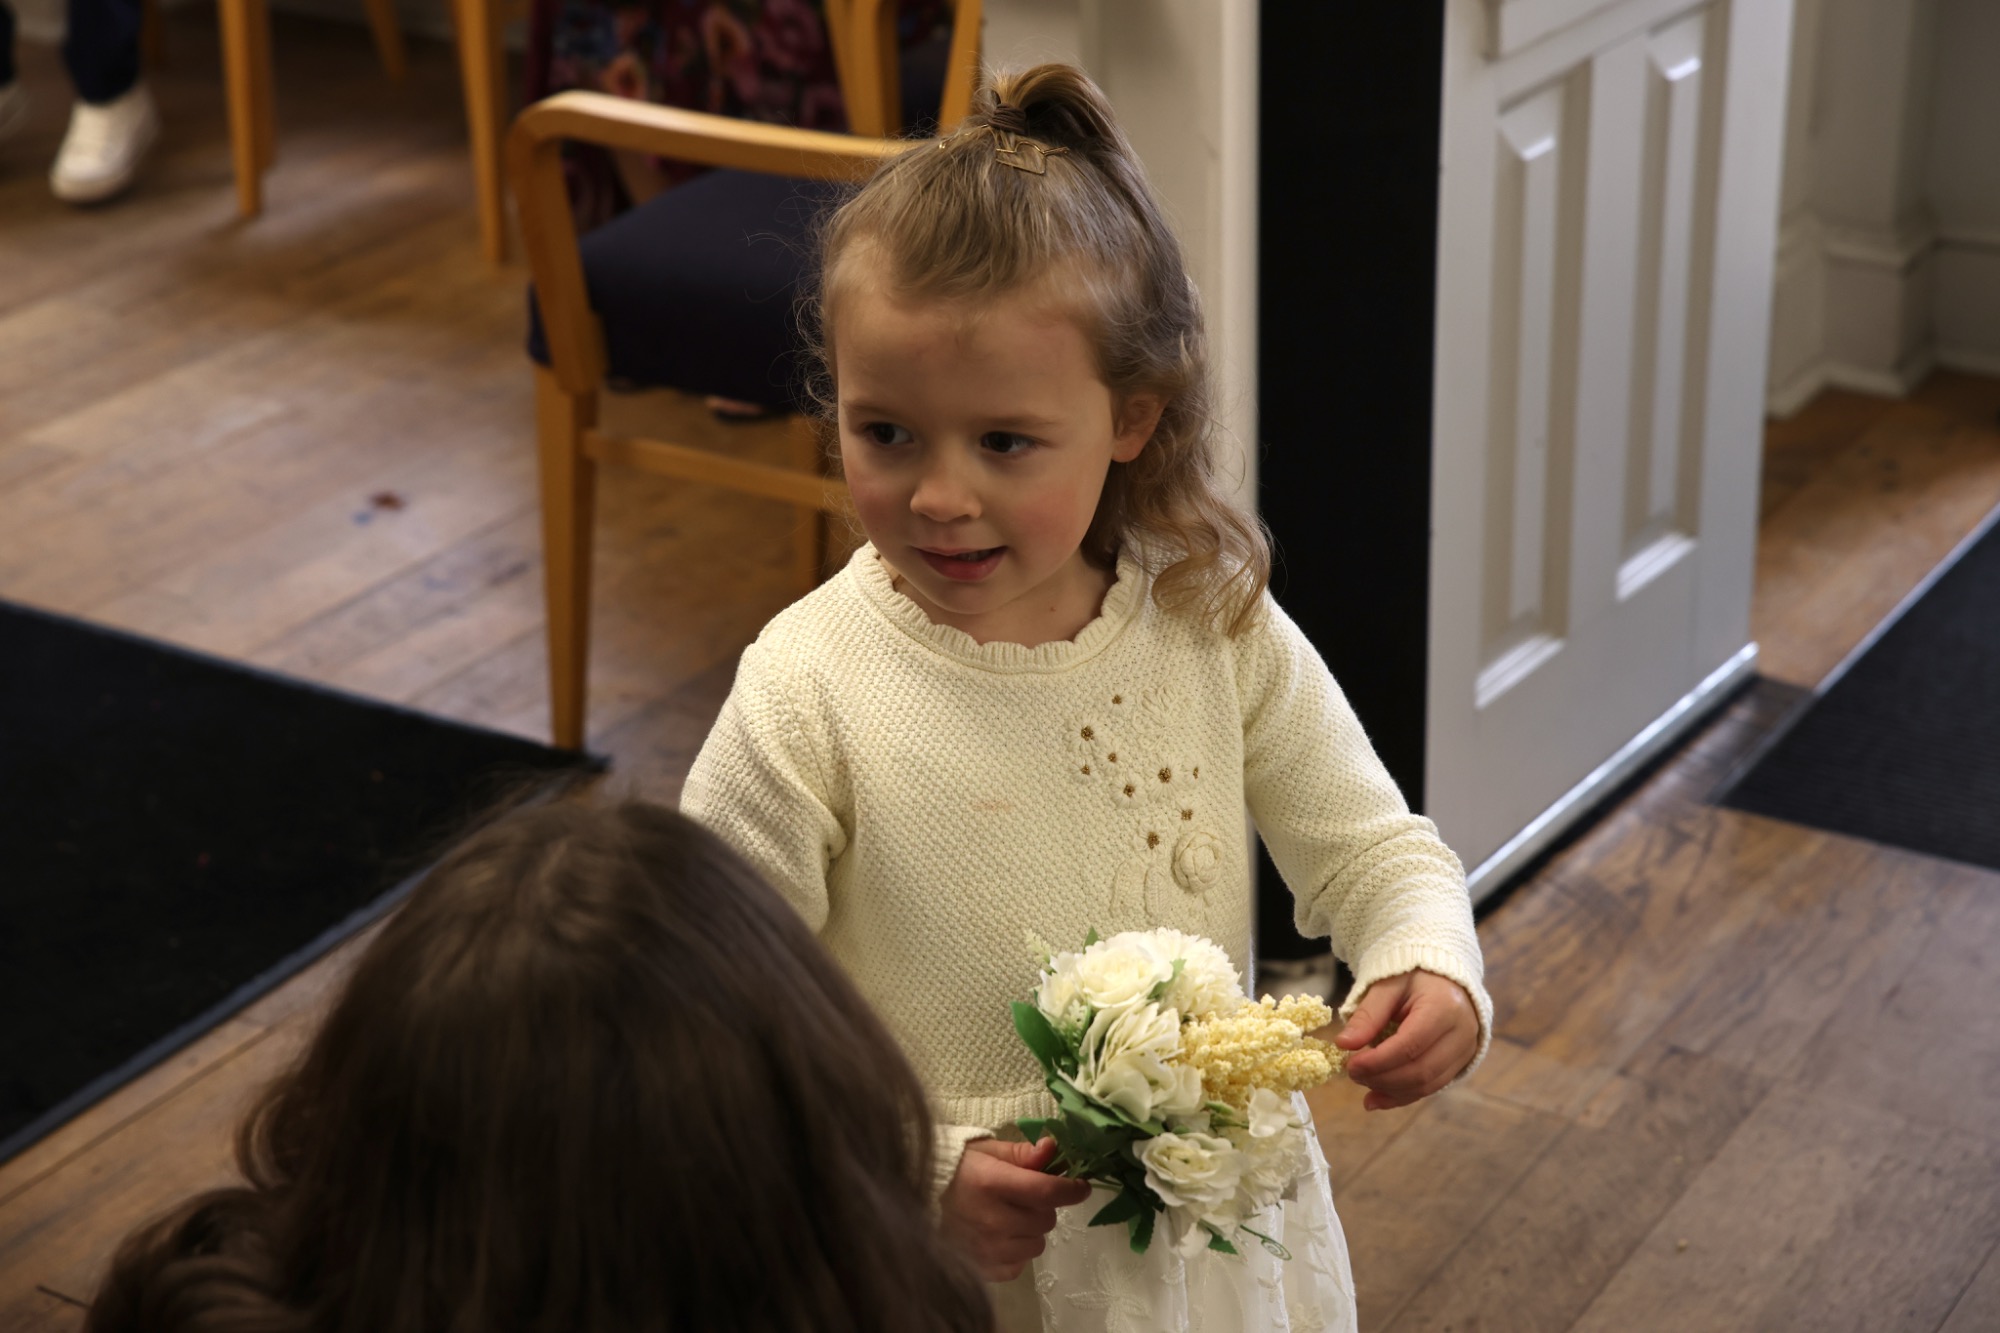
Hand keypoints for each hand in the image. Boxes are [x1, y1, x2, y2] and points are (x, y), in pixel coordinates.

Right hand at [939, 1137, 1092, 1280]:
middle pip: (1046, 1219)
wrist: (913, 1200)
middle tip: (1026, 1197)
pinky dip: (1017, 1251)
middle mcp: (992, 1219)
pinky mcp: (983, 1269)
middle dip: (1044, 1206)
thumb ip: (1022, 1154)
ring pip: (1037, 1243)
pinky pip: (1020, 1264)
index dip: (1071, 1189)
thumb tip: (1053, 1149)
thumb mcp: (985, 1152)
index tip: (1081, 1186)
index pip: (1046, 1191)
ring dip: (1031, 1230)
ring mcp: (987, 1249)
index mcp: (992, 1183)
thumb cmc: (954, 1170)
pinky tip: (1001, 1236)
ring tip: (1010, 1217)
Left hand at [1336, 969, 1479, 1110]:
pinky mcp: (1461, 1063)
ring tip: (1363, 1083)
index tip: (1350, 1065)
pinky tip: (1377, 1098)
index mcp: (1444, 1007)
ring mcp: (1465, 1050)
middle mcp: (1462, 1032)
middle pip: (1420, 1070)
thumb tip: (1344, 1044)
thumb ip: (1368, 1015)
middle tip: (1352, 1074)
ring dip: (1391, 1090)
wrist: (1444, 978)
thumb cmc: (1414, 977)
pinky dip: (1402, 1096)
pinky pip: (1431, 1087)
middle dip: (1382, 1078)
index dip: (1378, 1061)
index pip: (1410, 1045)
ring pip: (1427, 1084)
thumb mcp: (1387, 986)